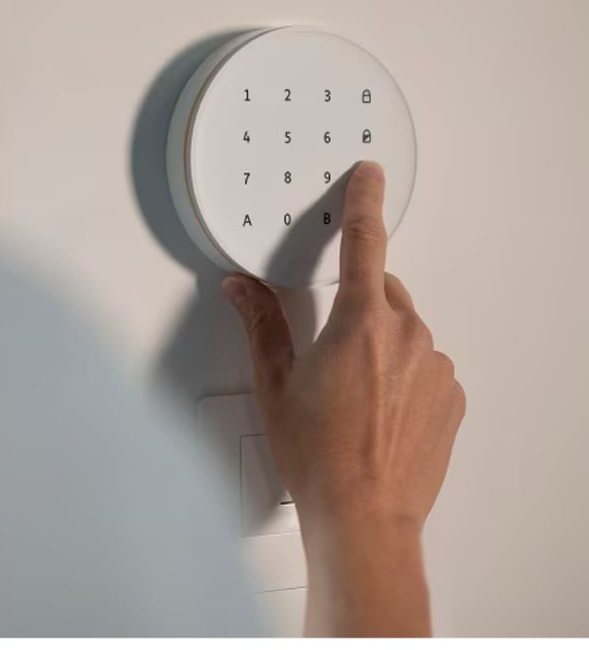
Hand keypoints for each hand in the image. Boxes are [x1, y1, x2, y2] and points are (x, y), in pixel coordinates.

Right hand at [223, 161, 464, 635]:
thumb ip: (261, 325)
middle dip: (357, 305)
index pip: (364, 242)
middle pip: (382, 291)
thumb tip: (241, 289)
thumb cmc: (318, 458)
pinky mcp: (452, 394)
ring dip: (381, 343)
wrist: (364, 518)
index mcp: (359, 323)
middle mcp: (406, 335)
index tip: (370, 175)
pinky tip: (380, 408)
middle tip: (331, 353)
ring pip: (405, 329)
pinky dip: (406, 372)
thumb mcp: (277, 385)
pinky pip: (427, 363)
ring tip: (355, 392)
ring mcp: (435, 365)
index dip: (364, 202)